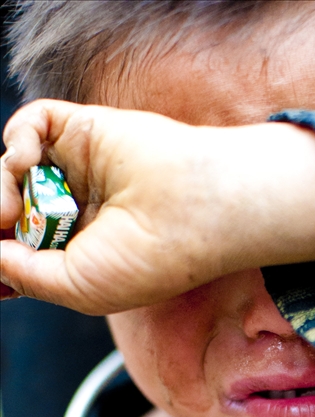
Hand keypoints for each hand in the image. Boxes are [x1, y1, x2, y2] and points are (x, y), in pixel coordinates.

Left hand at [1, 100, 314, 314]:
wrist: (193, 214)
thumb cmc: (149, 259)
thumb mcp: (72, 287)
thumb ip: (20, 271)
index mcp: (77, 250)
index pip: (18, 245)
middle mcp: (75, 209)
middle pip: (10, 205)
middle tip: (1, 226)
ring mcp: (76, 170)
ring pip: (13, 169)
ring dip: (1, 186)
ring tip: (15, 206)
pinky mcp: (80, 131)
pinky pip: (27, 128)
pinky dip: (17, 143)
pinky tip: (31, 163)